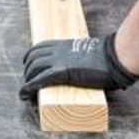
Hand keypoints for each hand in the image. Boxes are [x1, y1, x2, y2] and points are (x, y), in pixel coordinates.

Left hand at [20, 33, 138, 100]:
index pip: (39, 47)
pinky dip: (29, 86)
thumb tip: (90, 68)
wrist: (115, 57)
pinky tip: (24, 93)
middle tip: (28, 82)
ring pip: (33, 68)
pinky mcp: (62, 72)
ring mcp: (59, 60)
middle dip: (27, 70)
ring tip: (26, 91)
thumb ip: (84, 58)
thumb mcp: (90, 52)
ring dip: (27, 79)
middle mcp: (58, 50)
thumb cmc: (110, 56)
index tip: (29, 66)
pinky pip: (40, 79)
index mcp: (64, 44)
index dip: (31, 57)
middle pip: (33, 58)